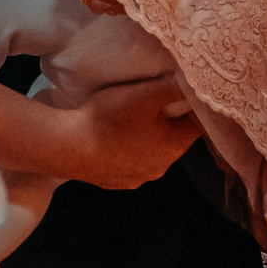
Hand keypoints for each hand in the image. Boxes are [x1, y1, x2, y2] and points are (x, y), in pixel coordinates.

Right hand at [54, 75, 199, 189]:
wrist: (68, 147)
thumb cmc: (110, 119)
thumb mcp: (146, 93)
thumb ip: (175, 87)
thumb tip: (197, 85)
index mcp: (174, 147)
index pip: (198, 126)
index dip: (191, 108)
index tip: (181, 94)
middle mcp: (161, 168)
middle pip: (174, 140)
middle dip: (168, 122)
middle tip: (153, 102)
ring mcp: (138, 178)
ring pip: (152, 153)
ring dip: (147, 138)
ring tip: (130, 119)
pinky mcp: (117, 183)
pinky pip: (129, 163)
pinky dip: (127, 151)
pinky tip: (113, 138)